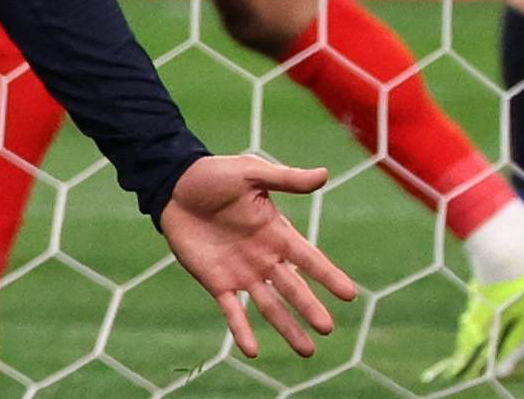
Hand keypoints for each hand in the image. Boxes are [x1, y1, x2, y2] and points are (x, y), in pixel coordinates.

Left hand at [159, 154, 355, 358]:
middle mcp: (264, 258)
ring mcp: (242, 273)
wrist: (173, 185)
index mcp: (277, 233)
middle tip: (327, 328)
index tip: (349, 294)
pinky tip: (251, 350)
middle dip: (309, 307)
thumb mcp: (251, 172)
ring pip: (270, 306)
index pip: (309, 258)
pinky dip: (242, 330)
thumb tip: (324, 174)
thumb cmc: (214, 174)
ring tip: (307, 351)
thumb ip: (286, 179)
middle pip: (293, 288)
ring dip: (287, 327)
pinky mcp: (217, 282)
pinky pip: (232, 310)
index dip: (328, 275)